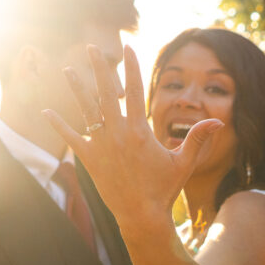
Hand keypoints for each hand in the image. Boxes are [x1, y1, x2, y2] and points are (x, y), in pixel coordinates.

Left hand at [43, 45, 222, 232]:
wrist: (141, 216)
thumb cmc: (165, 189)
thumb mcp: (184, 162)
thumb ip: (198, 139)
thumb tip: (218, 122)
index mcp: (140, 131)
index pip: (136, 90)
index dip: (132, 67)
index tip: (128, 48)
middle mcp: (118, 133)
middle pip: (106, 92)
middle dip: (99, 67)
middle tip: (92, 47)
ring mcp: (101, 145)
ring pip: (86, 110)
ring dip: (77, 88)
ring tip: (68, 68)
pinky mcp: (89, 159)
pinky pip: (71, 138)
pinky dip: (58, 124)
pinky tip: (46, 110)